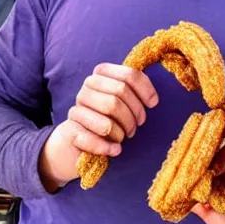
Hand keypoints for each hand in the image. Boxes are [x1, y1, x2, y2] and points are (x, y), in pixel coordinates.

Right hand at [39, 63, 158, 190]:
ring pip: (108, 116)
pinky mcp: (71, 130)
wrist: (78, 137)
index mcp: (102, 73)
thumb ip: (136, 90)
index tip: (153, 104)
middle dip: (135, 113)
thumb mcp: (122, 98)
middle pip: (120, 94)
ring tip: (125, 136)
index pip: (129, 75)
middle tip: (137, 124)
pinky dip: (107, 147)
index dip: (145, 90)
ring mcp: (77, 107)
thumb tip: (153, 100)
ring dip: (122, 131)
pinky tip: (116, 150)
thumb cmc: (108, 115)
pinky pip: (92, 139)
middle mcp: (88, 87)